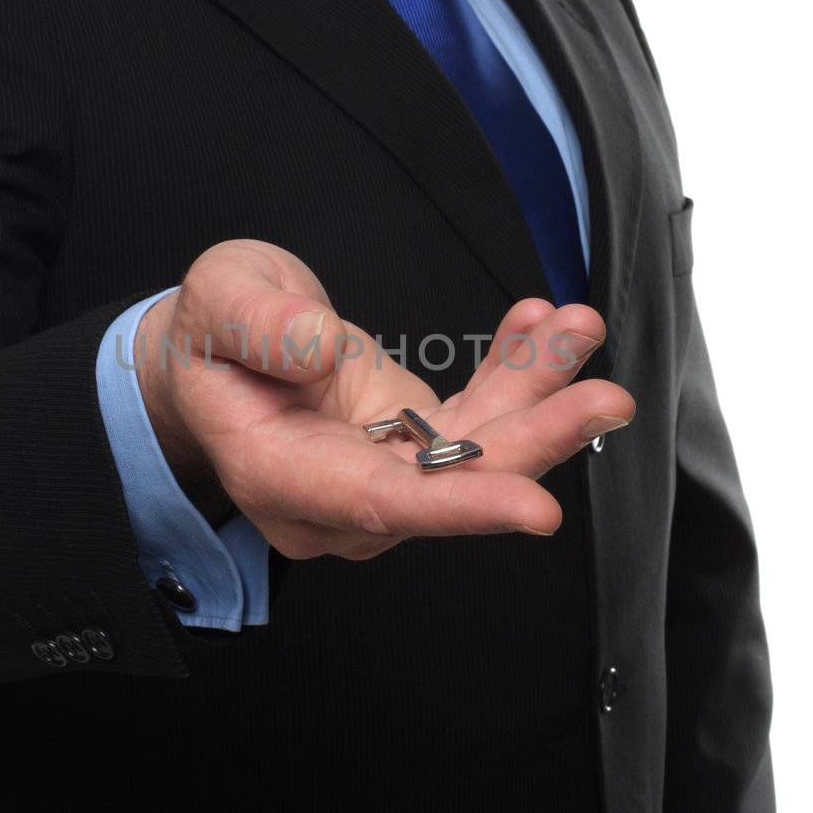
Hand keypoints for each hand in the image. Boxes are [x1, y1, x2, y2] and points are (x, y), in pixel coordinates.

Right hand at [136, 240, 634, 559]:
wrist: (214, 355)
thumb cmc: (209, 337)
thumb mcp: (216, 303)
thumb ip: (258, 326)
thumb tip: (322, 350)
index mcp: (280, 475)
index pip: (377, 504)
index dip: (460, 508)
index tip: (535, 508)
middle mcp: (340, 497)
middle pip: (450, 485)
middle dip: (534, 441)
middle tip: (603, 398)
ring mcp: (383, 474)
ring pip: (478, 453)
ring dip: (540, 397)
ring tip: (578, 331)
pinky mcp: (413, 445)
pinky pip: (478, 418)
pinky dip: (517, 374)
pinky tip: (540, 329)